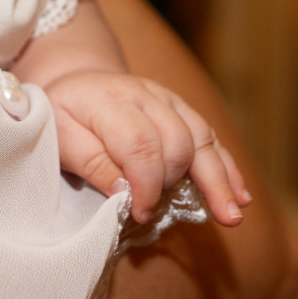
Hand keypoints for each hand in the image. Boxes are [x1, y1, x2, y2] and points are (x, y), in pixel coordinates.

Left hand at [43, 70, 250, 226]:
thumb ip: (89, 162)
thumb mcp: (57, 136)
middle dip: (173, 183)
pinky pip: (211, 138)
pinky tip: (240, 197)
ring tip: (231, 217)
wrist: (77, 81)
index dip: (145, 184)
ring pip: (202, 138)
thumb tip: (123, 193)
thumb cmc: (62, 116)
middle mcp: (146, 95)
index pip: (139, 143)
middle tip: (157, 213)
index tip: (139, 212)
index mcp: (109, 100)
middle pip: (177, 141)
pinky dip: (227, 168)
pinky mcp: (183, 110)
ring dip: (218, 180)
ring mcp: (169, 101)